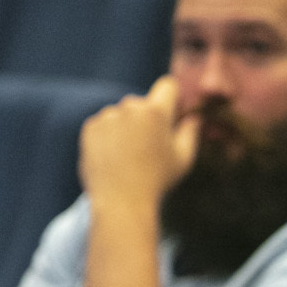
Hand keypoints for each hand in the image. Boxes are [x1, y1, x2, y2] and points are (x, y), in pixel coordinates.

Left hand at [80, 76, 196, 210]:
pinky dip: (109, 138)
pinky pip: (103, 125)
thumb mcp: (183, 159)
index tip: (172, 112)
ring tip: (129, 158)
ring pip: (121, 115)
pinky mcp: (91, 127)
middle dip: (147, 119)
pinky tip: (114, 159)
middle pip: (143, 103)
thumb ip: (191, 133)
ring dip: (126, 128)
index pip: (167, 85)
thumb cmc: (157, 181)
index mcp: (156, 112)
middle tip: (149, 148)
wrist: (121, 201)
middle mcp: (130, 107)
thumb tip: (195, 118)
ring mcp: (108, 116)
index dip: (172, 97)